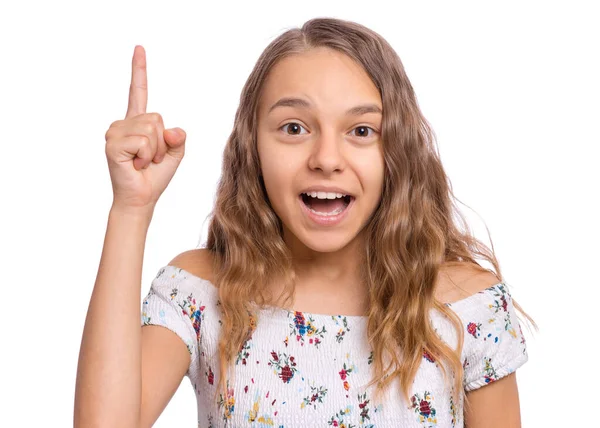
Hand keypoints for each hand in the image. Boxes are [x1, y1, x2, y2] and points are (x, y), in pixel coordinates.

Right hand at [104, 45, 185, 212]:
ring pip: (151, 129)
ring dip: (155, 151)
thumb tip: (172, 130)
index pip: (138, 92)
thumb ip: (178, 138)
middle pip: (157, 117)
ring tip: (143, 162)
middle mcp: (123, 123)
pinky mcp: (113, 144)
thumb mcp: (175, 153)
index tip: (140, 48)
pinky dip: (147, 155)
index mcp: (137, 123)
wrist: (142, 198)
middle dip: (162, 142)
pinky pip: (144, 141)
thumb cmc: (155, 176)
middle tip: (150, 159)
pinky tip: (136, 164)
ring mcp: (115, 132)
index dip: (139, 70)